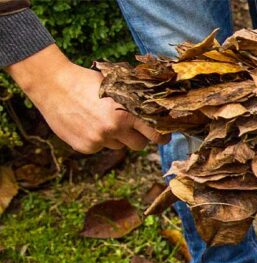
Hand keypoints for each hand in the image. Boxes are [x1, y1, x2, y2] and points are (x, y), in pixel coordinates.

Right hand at [7, 45, 167, 153]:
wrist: (52, 83)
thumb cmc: (87, 81)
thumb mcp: (116, 87)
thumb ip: (134, 102)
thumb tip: (157, 112)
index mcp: (126, 112)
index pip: (155, 134)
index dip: (162, 137)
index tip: (164, 137)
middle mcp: (114, 128)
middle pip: (140, 145)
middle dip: (139, 138)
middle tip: (133, 129)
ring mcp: (99, 139)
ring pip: (118, 146)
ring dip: (116, 137)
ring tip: (101, 119)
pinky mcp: (85, 147)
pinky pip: (100, 147)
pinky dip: (97, 139)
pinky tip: (86, 123)